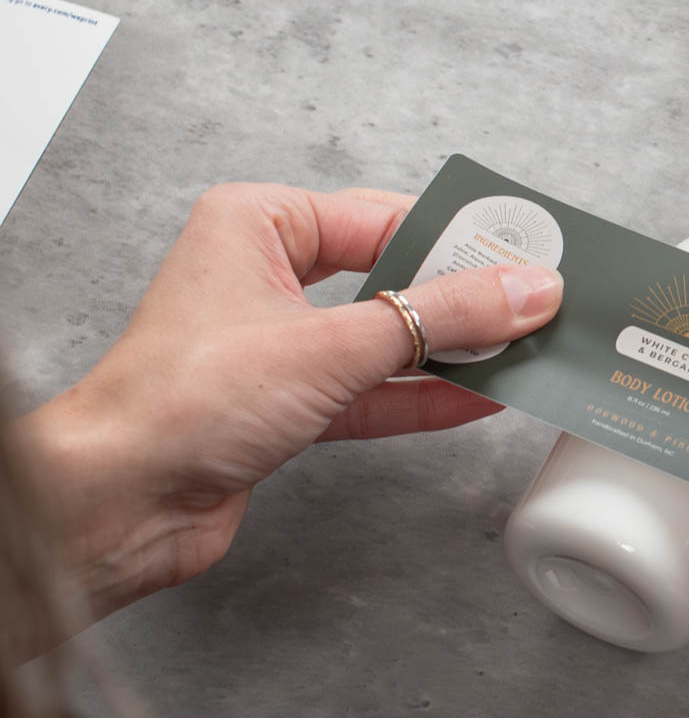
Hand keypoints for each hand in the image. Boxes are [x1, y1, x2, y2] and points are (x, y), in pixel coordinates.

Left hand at [20, 183, 562, 628]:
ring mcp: (277, 345)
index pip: (382, 217)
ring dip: (450, 353)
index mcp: (257, 224)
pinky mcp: (287, 406)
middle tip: (536, 305)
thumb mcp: (332, 345)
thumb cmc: (187, 400)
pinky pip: (371, 392)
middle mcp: (264, 275)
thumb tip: (526, 291)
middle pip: (389, 277)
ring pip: (385, 340)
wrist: (122, 501)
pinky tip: (480, 398)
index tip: (525, 257)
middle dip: (460, 300)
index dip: (458, 240)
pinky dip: (422, 397)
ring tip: (524, 352)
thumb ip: (438, 319)